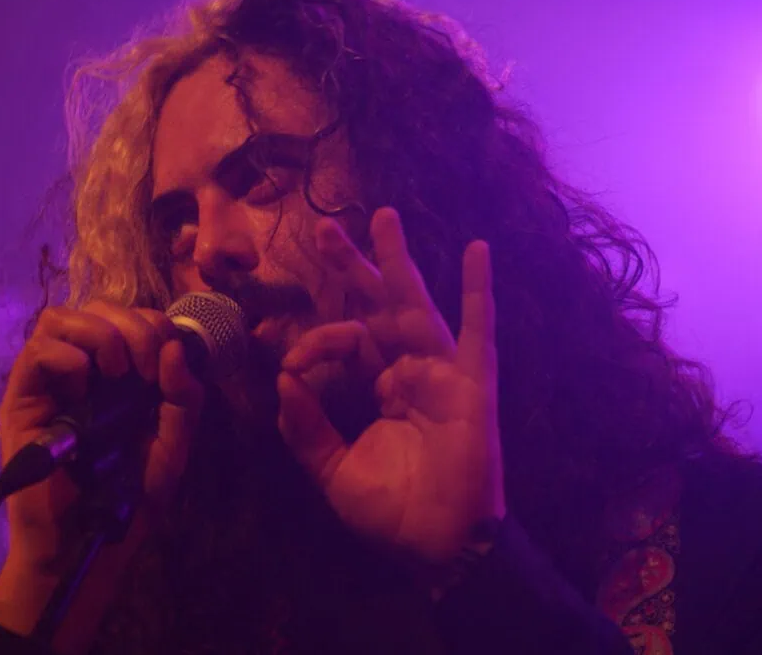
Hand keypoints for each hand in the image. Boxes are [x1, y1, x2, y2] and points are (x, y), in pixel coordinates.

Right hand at [0, 301, 203, 644]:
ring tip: (118, 372)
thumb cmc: (127, 499)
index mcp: (120, 375)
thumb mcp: (172, 446)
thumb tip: (176, 346)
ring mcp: (49, 383)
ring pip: (61, 318)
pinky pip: (38, 351)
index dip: (154, 326)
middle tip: (146, 368)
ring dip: (100, 333)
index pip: (132, 319)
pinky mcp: (21, 400)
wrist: (85, 545)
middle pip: (98, 308)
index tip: (167, 365)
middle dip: (133, 326)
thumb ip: (183, 398)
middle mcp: (83, 371)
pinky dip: (68, 357)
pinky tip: (84, 388)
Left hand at [277, 208, 504, 566]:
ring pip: (415, 305)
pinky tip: (477, 250)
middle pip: (376, 306)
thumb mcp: (333, 470)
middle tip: (324, 228)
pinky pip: (477, 330)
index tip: (292, 365)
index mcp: (378, 387)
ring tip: (382, 215)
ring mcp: (440, 371)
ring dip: (398, 261)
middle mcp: (407, 370)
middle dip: (351, 268)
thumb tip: (283, 380)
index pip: (344, 341)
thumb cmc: (391, 511)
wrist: (436, 545)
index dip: (314, 341)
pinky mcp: (470, 383)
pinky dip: (479, 291)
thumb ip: (306, 428)